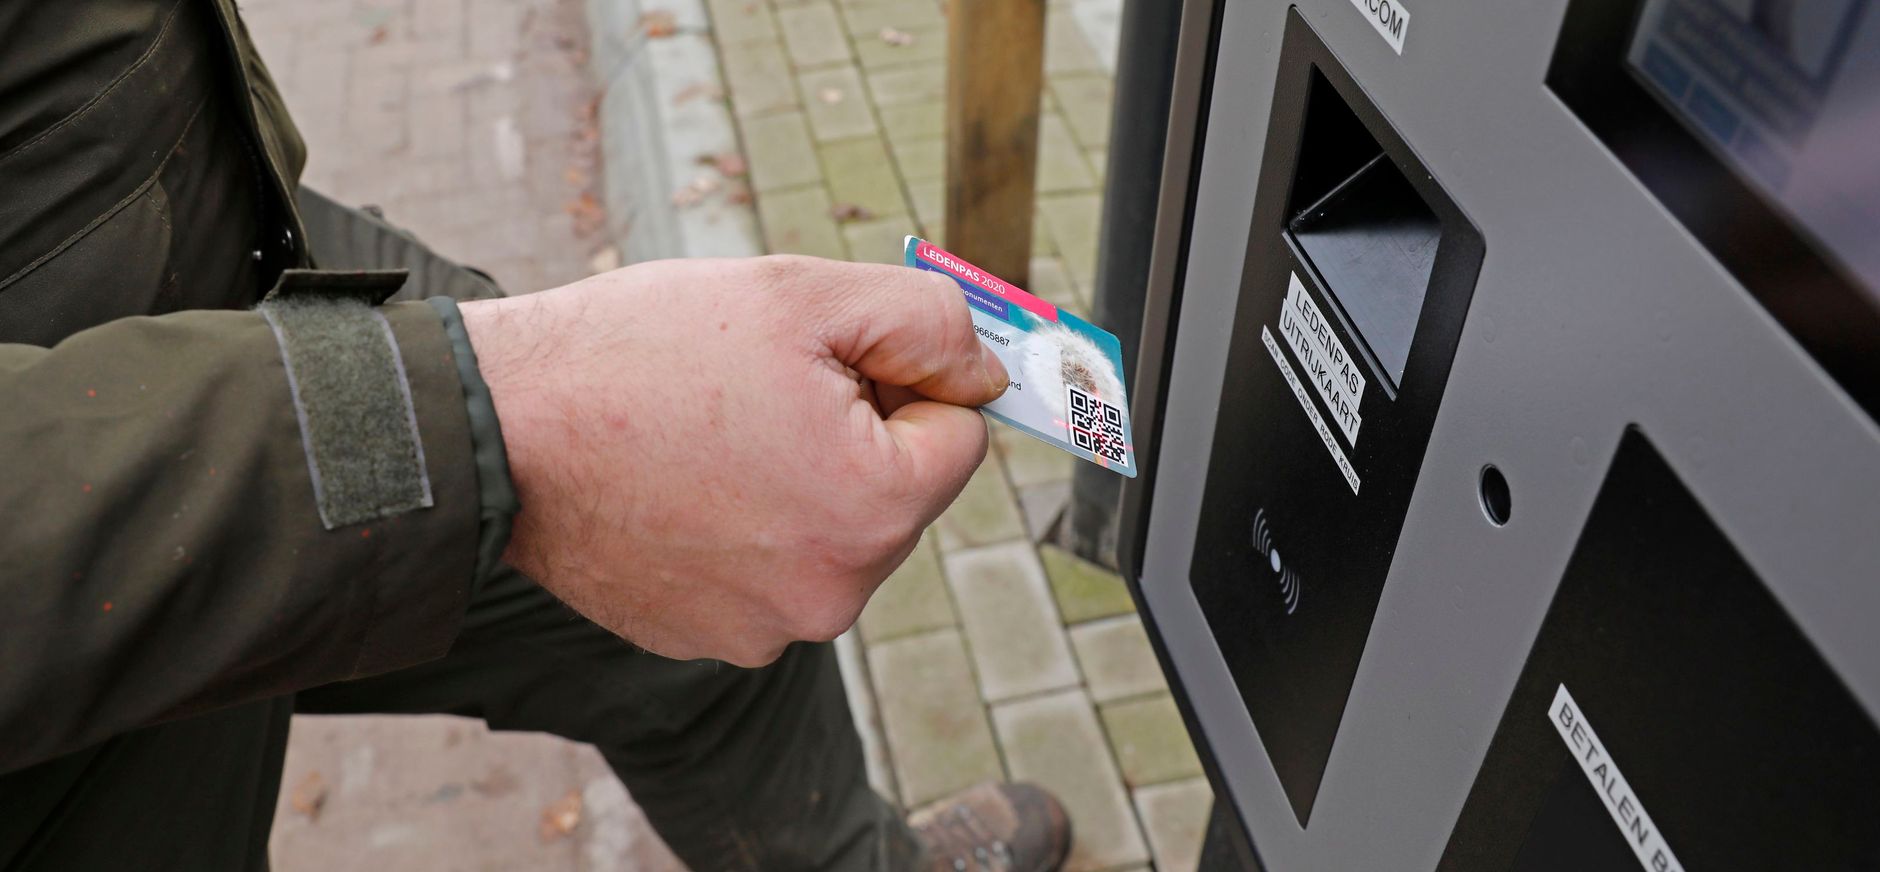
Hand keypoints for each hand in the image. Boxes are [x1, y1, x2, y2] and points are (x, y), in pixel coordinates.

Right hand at [460, 256, 1007, 665]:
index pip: (957, 436)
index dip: (900, 379)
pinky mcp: (707, 639)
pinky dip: (740, 526)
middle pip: (897, 493)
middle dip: (852, 434)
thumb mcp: (807, 295)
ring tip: (707, 436)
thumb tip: (986, 376)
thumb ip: (931, 326)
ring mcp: (764, 630)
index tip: (822, 362)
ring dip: (796, 481)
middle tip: (755, 392)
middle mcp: (832, 595)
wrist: (498, 427)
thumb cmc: (643, 352)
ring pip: (831, 532)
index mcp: (874, 510)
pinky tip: (679, 484)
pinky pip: (767, 569)